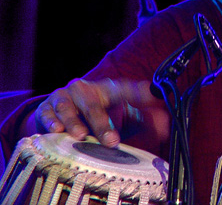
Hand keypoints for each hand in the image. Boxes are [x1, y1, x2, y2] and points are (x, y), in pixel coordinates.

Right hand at [32, 79, 169, 146]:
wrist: (62, 113)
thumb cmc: (99, 115)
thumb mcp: (122, 117)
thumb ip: (144, 120)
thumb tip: (166, 126)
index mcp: (109, 90)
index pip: (125, 89)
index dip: (139, 93)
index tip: (152, 97)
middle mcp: (87, 89)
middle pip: (95, 104)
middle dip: (103, 123)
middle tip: (111, 140)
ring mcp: (65, 96)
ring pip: (69, 106)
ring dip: (75, 121)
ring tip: (82, 135)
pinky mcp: (47, 106)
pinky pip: (48, 112)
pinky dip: (51, 121)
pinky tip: (56, 129)